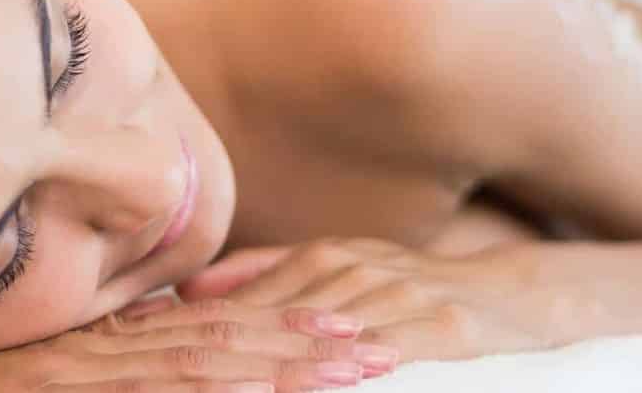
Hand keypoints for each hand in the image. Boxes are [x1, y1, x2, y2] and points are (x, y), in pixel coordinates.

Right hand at [0, 301, 397, 392]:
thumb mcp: (17, 385)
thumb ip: (79, 373)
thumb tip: (132, 365)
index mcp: (89, 347)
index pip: (203, 333)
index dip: (279, 328)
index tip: (346, 327)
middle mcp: (89, 349)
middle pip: (219, 339)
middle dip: (305, 342)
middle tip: (384, 339)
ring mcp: (69, 368)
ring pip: (196, 360)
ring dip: (282, 361)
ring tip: (356, 362)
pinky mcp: (45, 385)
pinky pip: (138, 383)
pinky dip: (205, 381)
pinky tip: (262, 381)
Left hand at [175, 239, 586, 361]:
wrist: (521, 295)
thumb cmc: (420, 290)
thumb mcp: (343, 268)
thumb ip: (267, 274)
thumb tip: (188, 290)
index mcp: (321, 260)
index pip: (238, 300)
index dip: (179, 328)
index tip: (120, 353)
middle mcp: (349, 271)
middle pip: (262, 316)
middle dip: (203, 348)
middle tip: (143, 371)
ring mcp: (392, 299)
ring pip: (311, 334)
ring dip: (258, 361)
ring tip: (207, 379)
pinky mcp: (435, 328)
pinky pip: (377, 354)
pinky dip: (339, 368)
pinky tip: (303, 383)